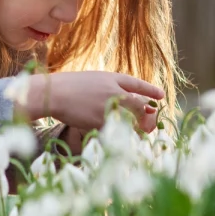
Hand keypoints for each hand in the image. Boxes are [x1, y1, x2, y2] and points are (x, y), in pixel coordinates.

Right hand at [19, 71, 163, 133]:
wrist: (53, 93)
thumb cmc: (67, 87)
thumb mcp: (91, 80)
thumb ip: (107, 89)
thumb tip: (123, 100)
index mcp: (111, 78)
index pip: (136, 84)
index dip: (150, 90)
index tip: (161, 96)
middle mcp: (114, 91)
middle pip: (138, 106)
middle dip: (146, 116)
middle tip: (149, 122)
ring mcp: (109, 106)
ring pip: (130, 120)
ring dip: (133, 128)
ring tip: (136, 133)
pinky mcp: (102, 120)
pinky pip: (115, 130)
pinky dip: (117, 135)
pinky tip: (117, 137)